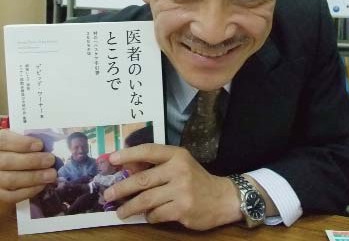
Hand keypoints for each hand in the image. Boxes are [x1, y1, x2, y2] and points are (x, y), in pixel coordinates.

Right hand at [0, 129, 56, 202]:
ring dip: (34, 177)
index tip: (40, 145)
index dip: (22, 143)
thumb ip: (26, 139)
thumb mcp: (16, 139)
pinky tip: (42, 185)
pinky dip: (29, 191)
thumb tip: (47, 144)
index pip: (4, 141)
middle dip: (32, 161)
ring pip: (11, 180)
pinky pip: (11, 196)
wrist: (6, 169)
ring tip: (51, 174)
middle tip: (50, 160)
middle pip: (8, 162)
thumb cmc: (15, 149)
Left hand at [104, 144, 242, 229]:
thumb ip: (157, 165)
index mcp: (177, 154)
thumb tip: (127, 167)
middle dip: (121, 188)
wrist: (222, 198)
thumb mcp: (179, 164)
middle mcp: (179, 169)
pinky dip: (149, 216)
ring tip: (120, 212)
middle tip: (107, 195)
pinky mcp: (183, 208)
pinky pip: (156, 214)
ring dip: (130, 207)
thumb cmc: (195, 179)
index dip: (128, 154)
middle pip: (143, 179)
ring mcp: (181, 189)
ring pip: (146, 199)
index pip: (148, 151)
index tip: (111, 159)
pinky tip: (148, 215)